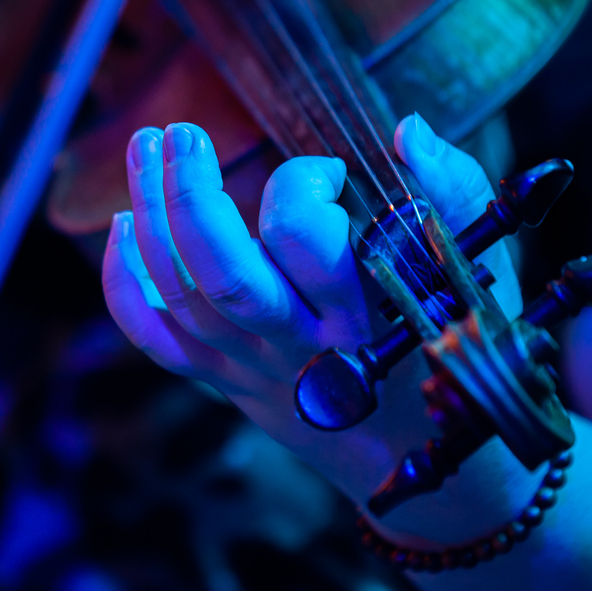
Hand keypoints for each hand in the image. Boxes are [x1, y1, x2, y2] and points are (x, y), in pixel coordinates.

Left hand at [103, 115, 531, 544]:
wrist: (412, 459)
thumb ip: (451, 195)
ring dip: (151, 213)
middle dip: (189, 195)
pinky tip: (122, 226)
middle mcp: (298, 348)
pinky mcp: (220, 379)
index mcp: (364, 319)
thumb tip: (408, 131)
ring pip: (180, 293)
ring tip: (146, 147)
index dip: (302, 187)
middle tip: (181, 133)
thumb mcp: (469, 274)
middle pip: (223, 274)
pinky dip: (124, 287)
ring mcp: (250, 368)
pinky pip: (154, 340)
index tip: (325, 171)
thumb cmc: (443, 351)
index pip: (307, 243)